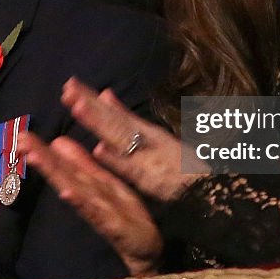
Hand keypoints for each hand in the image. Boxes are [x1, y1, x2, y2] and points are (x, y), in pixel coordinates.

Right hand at [17, 132, 162, 275]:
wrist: (144, 251)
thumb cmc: (122, 217)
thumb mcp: (103, 184)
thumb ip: (82, 165)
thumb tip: (58, 141)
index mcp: (90, 185)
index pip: (62, 164)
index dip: (42, 149)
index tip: (21, 134)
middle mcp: (89, 198)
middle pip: (62, 175)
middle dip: (41, 157)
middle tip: (20, 140)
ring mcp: (99, 213)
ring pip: (74, 189)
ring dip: (54, 174)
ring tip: (34, 157)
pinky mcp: (114, 228)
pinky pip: (97, 213)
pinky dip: (80, 202)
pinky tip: (66, 191)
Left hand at [61, 78, 205, 201]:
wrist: (211, 194)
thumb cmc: (184, 168)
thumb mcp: (155, 137)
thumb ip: (127, 117)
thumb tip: (103, 94)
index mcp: (146, 132)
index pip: (114, 113)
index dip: (91, 98)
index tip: (69, 84)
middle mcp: (147, 141)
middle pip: (114, 120)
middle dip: (90, 104)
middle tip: (67, 88)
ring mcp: (148, 160)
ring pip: (121, 138)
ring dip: (100, 123)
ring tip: (78, 107)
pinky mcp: (153, 181)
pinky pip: (132, 170)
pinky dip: (116, 160)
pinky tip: (100, 149)